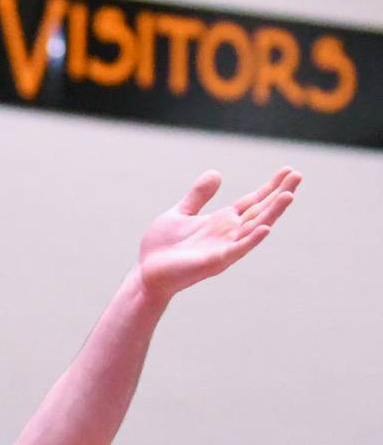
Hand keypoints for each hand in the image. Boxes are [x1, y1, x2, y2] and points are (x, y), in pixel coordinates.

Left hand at [137, 167, 300, 299]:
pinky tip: (265, 229)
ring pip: (254, 228)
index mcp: (221, 221)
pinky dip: (251, 240)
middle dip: (278, 194)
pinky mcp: (214, 261)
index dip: (269, 187)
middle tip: (298, 175)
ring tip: (289, 196)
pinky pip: (237, 250)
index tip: (289, 171)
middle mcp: (228, 234)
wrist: (146, 272)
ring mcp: (224, 248)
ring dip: (272, 214)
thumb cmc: (162, 246)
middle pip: (260, 211)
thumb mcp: (180, 213)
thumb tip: (216, 173)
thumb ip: (198, 196)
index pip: (252, 202)